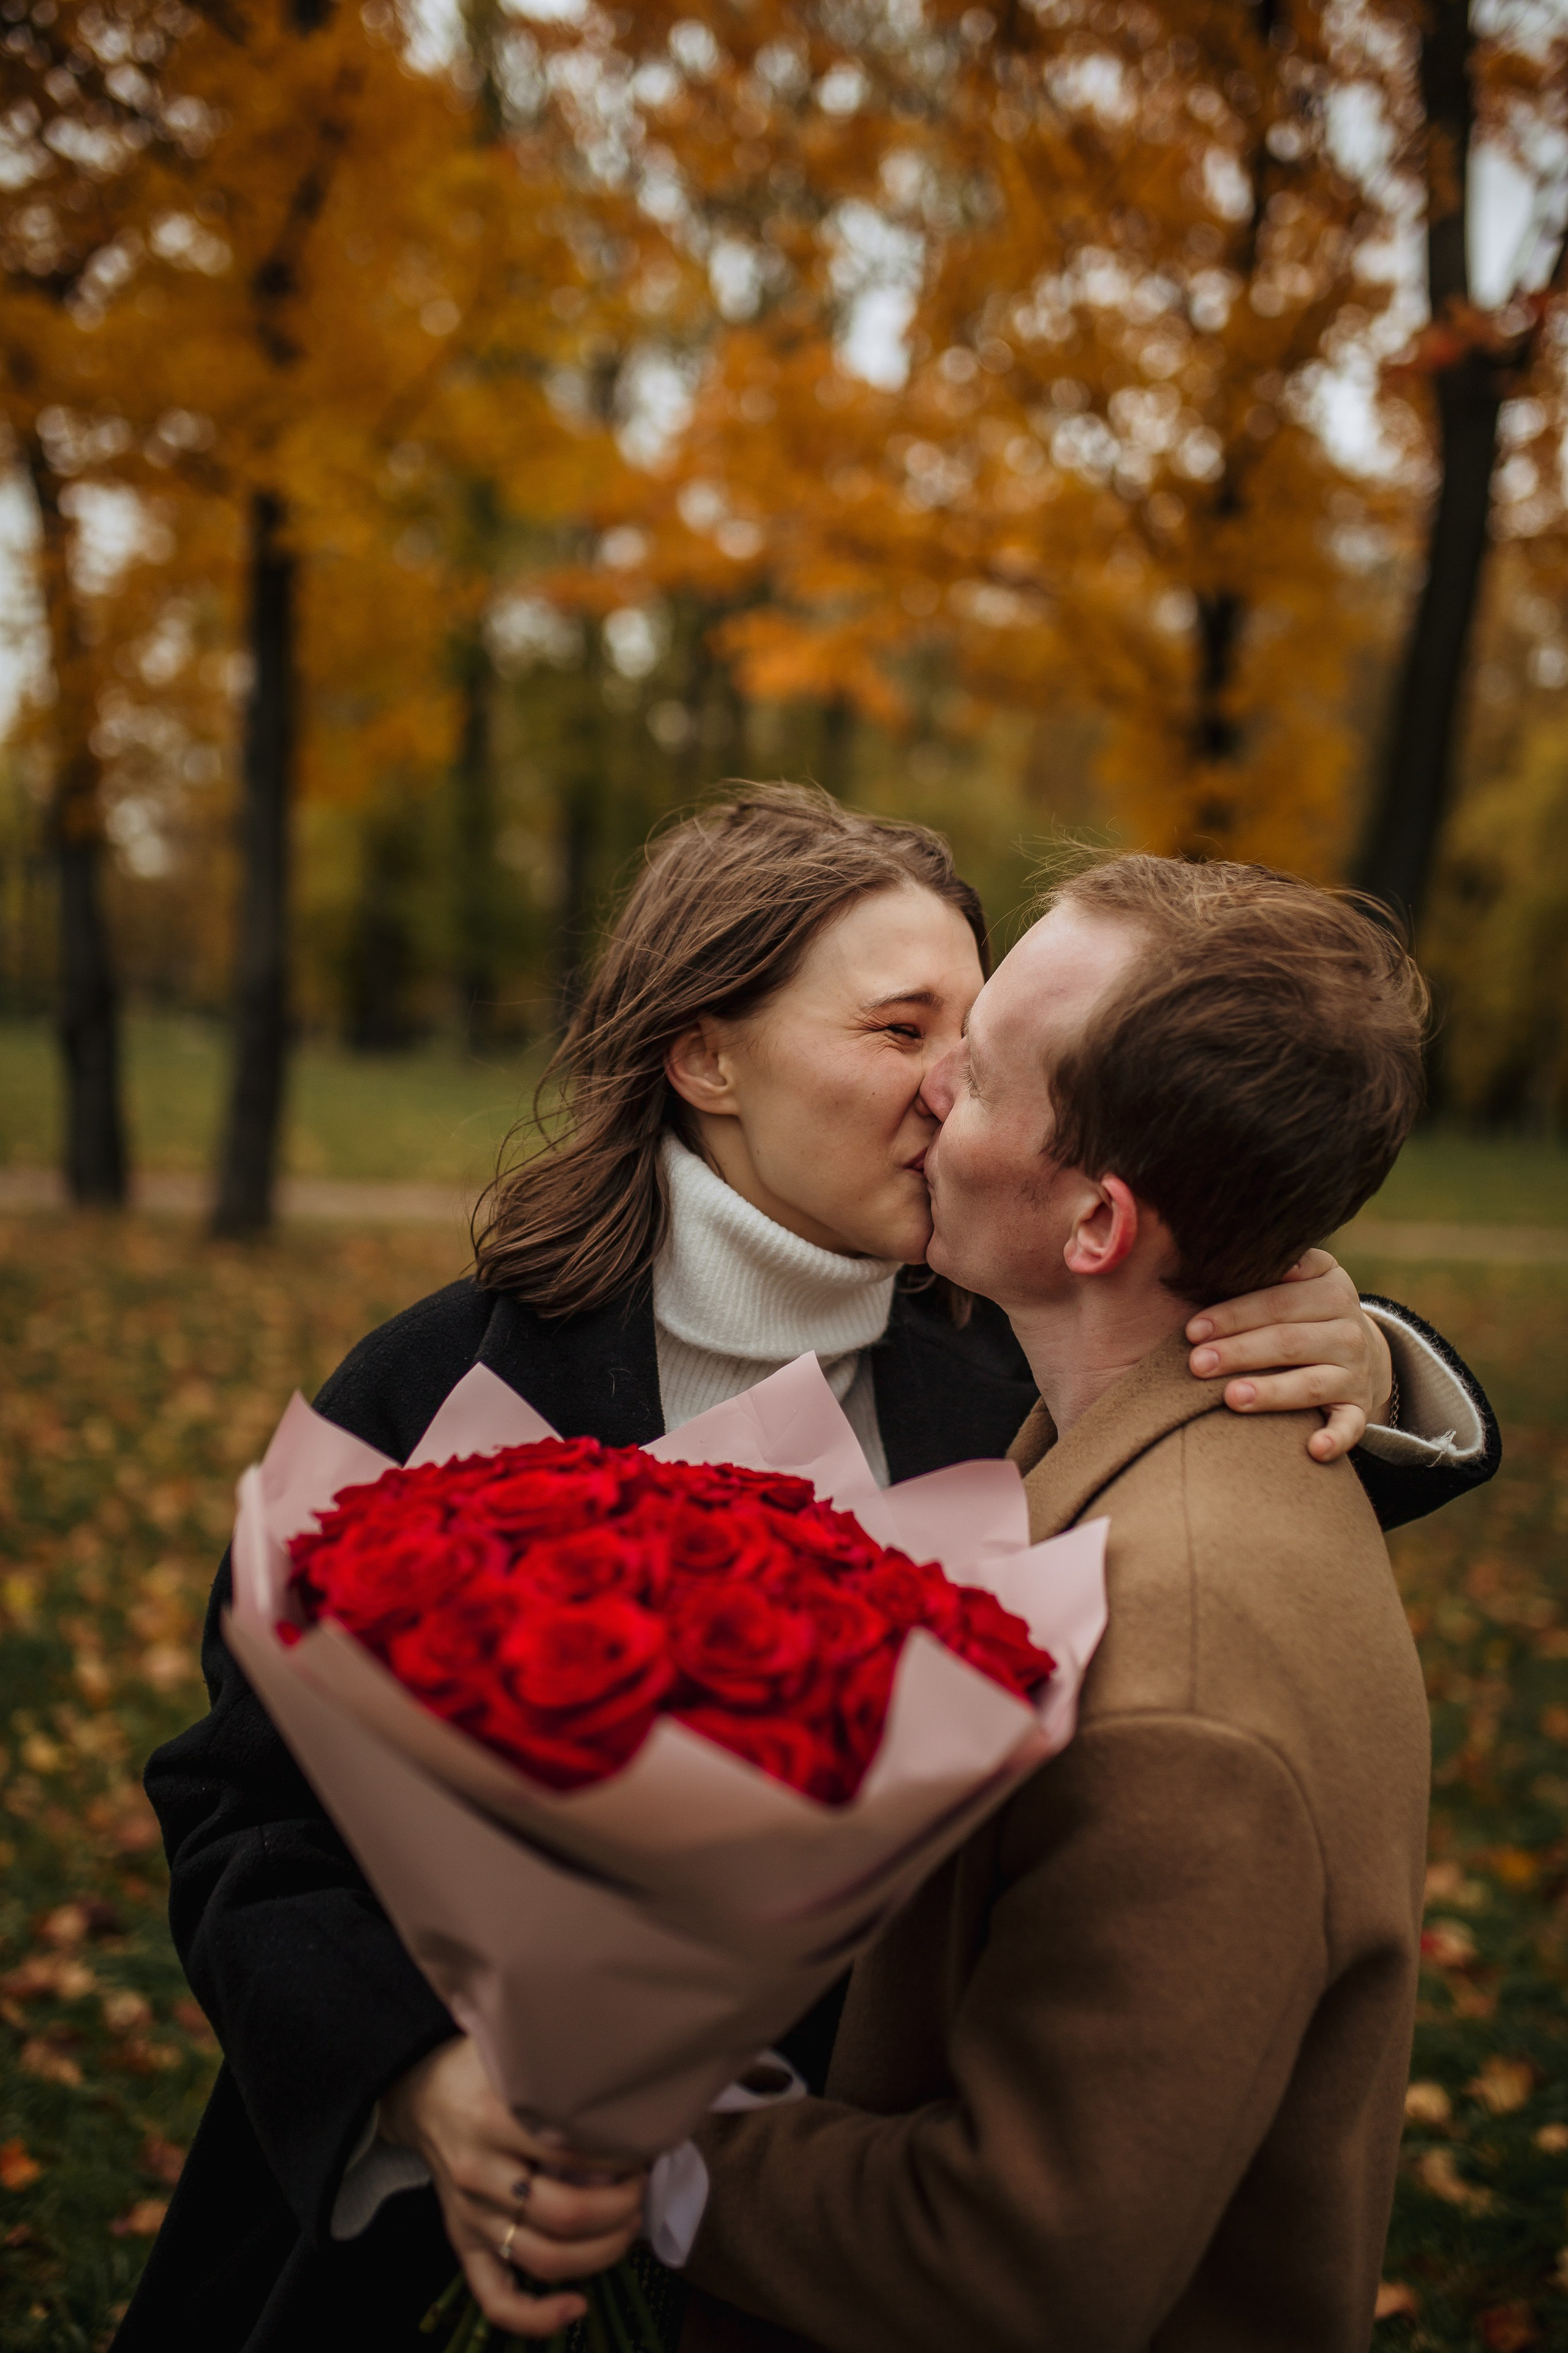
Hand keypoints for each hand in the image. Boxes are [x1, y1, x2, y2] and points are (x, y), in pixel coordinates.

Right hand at [381, 2037, 648, 2338]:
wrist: (421, 2090)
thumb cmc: (480, 2069)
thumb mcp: (515, 2054)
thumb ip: (560, 2075)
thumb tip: (628, 2093)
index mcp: (491, 2121)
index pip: (571, 2155)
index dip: (620, 2159)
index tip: (644, 2148)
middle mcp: (477, 2174)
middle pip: (564, 2214)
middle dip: (620, 2208)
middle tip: (642, 2186)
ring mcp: (469, 2216)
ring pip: (543, 2258)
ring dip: (601, 2252)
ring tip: (629, 2226)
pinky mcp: (462, 2243)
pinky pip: (495, 2297)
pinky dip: (537, 2316)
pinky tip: (577, 2307)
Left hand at [1184, 1249, 1392, 1464]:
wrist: (1359, 1346)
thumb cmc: (1303, 1309)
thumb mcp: (1299, 1277)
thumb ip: (1271, 1265)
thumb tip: (1230, 1249)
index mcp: (1331, 1289)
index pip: (1277, 1302)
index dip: (1234, 1315)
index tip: (1192, 1329)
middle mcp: (1348, 1330)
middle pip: (1288, 1341)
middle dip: (1239, 1352)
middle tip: (1196, 1364)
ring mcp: (1355, 1371)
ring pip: (1312, 1383)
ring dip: (1272, 1392)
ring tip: (1231, 1398)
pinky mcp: (1358, 1407)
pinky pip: (1350, 1426)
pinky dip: (1335, 1439)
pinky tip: (1313, 1450)